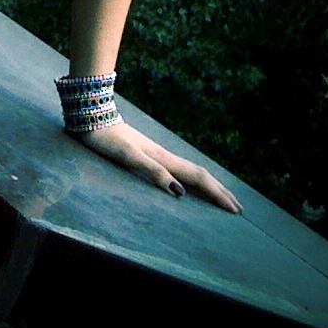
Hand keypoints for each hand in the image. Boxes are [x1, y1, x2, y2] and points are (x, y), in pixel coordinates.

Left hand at [77, 121, 242, 212]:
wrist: (90, 117)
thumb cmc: (106, 139)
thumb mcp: (128, 157)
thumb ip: (152, 172)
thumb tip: (180, 192)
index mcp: (163, 158)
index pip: (198, 178)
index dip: (217, 194)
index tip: (235, 210)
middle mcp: (163, 156)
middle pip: (199, 174)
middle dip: (219, 191)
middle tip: (238, 208)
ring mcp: (156, 154)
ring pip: (190, 171)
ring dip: (209, 185)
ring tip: (222, 197)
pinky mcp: (147, 154)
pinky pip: (178, 170)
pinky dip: (191, 180)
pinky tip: (188, 183)